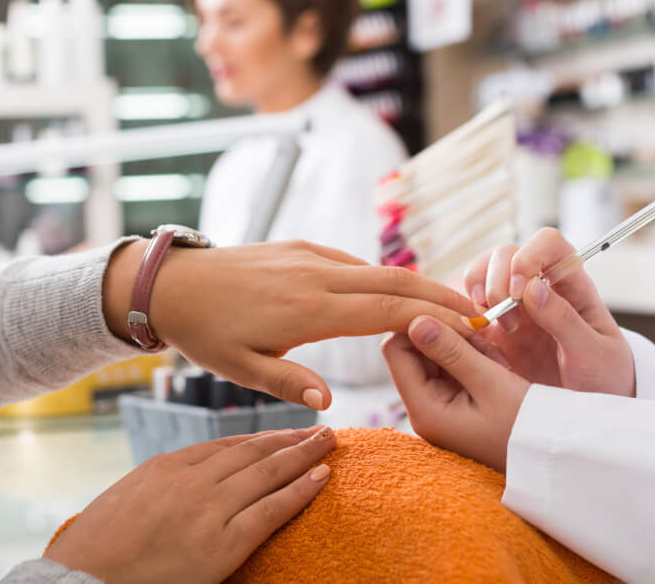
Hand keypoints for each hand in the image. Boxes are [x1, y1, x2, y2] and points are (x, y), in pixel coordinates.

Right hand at [45, 425, 335, 583]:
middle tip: (320, 428)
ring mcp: (207, 510)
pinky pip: (270, 511)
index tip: (282, 434)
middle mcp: (190, 480)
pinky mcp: (220, 544)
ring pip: (267, 473)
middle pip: (252, 452)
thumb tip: (186, 481)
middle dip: (289, 439)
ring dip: (303, 455)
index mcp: (165, 466)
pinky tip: (321, 478)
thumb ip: (161, 483)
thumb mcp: (125, 499)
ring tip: (329, 444)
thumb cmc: (94, 550)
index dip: (260, 439)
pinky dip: (299, 491)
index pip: (224, 445)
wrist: (78, 583)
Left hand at [105, 239, 475, 408]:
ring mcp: (311, 257)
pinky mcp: (302, 248)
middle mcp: (318, 276)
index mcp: (309, 310)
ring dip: (418, 284)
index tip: (471, 328)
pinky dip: (384, 277)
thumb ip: (290, 383)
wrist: (172, 282)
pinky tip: (395, 292)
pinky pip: (353, 262)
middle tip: (481, 313)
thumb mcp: (242, 370)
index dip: (435, 318)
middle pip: (397, 281)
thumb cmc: (206, 332)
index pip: (389, 311)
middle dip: (444, 295)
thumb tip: (329, 405)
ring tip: (449, 306)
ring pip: (378, 268)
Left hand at [383, 317, 528, 471]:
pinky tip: (501, 368)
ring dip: (467, 346)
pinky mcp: (457, 402)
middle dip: (448, 335)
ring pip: (438, 353)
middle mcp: (425, 409)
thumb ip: (451, 350)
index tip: (456, 316)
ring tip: (499, 362)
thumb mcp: (491, 383)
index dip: (418, 323)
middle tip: (484, 339)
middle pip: (415, 349)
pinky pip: (455, 365)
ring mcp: (441, 406)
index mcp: (424, 409)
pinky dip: (476, 358)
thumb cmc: (527, 426)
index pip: (395, 349)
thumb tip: (413, 320)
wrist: (555, 458)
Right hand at [463, 228, 634, 396]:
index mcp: (572, 283)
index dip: (529, 256)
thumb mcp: (593, 353)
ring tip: (489, 326)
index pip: (548, 243)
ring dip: (477, 293)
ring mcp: (514, 305)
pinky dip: (462, 314)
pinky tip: (473, 337)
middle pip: (506, 254)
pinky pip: (468, 305)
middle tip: (507, 322)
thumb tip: (532, 288)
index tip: (518, 289)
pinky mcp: (494, 327)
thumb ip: (565, 320)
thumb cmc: (604, 375)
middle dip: (497, 282)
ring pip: (482, 272)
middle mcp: (539, 286)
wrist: (589, 406)